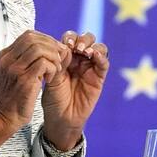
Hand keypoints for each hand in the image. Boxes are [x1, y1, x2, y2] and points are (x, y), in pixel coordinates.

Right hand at [0, 30, 68, 154]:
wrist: (7, 116)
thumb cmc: (16, 95)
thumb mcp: (18, 72)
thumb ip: (28, 58)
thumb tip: (49, 45)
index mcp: (6, 55)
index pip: (28, 35)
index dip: (46, 39)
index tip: (55, 49)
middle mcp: (8, 59)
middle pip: (33, 38)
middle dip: (51, 46)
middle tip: (60, 57)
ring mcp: (14, 69)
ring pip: (39, 49)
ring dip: (53, 57)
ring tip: (56, 69)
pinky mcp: (23, 79)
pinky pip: (44, 64)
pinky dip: (52, 69)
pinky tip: (50, 79)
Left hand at [41, 31, 109, 149]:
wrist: (62, 118)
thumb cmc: (53, 99)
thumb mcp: (52, 79)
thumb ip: (60, 64)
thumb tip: (67, 48)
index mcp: (65, 56)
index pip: (70, 38)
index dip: (69, 38)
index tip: (65, 44)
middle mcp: (79, 59)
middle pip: (86, 39)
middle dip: (82, 39)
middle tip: (76, 47)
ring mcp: (90, 67)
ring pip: (97, 47)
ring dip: (92, 46)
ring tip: (84, 51)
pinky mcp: (99, 77)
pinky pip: (104, 63)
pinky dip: (101, 56)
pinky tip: (95, 56)